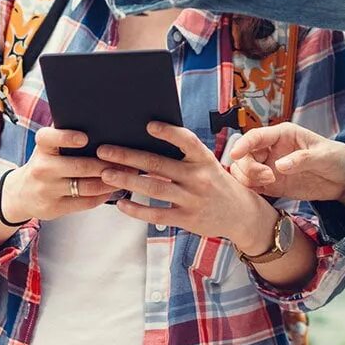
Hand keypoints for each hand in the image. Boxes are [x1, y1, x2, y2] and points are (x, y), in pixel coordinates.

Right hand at [0, 127, 120, 222]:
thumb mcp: (48, 148)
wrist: (21, 193)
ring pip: (86, 186)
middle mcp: (42, 168)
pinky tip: (113, 189)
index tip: (85, 138)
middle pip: (79, 166)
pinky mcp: (54, 208)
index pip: (49, 138)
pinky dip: (103, 196)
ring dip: (110, 181)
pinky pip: (85, 202)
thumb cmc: (45, 163)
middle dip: (106, 164)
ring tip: (127, 175)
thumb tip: (102, 124)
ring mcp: (47, 190)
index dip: (67, 138)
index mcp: (42, 148)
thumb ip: (66, 136)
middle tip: (127, 161)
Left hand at [96, 122, 275, 250]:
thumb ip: (183, 156)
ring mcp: (192, 199)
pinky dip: (137, 209)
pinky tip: (121, 203)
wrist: (241, 214)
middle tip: (104, 151)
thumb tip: (146, 140)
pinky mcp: (187, 220)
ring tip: (105, 174)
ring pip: (154, 188)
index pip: (186, 140)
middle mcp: (199, 177)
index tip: (147, 125)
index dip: (168, 132)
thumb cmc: (216, 183)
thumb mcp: (207, 164)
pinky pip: (157, 214)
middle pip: (158, 164)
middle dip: (128, 156)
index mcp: (204, 159)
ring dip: (127, 180)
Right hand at [228, 123, 344, 206]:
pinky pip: (253, 188)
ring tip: (269, 185)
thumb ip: (302, 159)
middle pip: (245, 156)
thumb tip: (279, 165)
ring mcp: (270, 168)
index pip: (256, 136)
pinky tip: (261, 195)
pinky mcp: (273, 186)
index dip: (243, 144)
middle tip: (268, 178)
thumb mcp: (324, 156)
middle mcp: (272, 150)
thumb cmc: (337, 158)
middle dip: (249, 167)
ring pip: (244, 172)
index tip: (235, 154)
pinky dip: (250, 191)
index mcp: (283, 135)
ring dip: (248, 179)